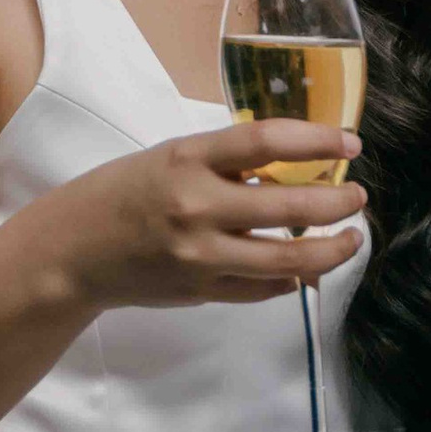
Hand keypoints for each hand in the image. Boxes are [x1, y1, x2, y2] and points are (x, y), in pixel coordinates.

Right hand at [49, 120, 364, 314]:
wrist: (72, 251)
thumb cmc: (120, 193)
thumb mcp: (169, 158)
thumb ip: (225, 164)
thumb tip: (293, 170)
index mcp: (187, 159)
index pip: (267, 141)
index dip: (317, 140)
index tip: (350, 144)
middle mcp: (196, 207)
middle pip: (290, 205)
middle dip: (337, 201)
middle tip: (358, 196)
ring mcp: (200, 255)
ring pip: (288, 258)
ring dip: (331, 249)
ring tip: (351, 238)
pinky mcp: (202, 290)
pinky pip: (264, 289)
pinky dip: (292, 278)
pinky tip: (306, 268)